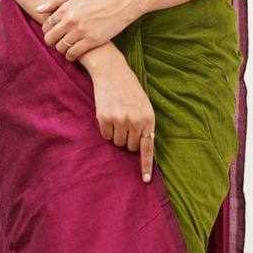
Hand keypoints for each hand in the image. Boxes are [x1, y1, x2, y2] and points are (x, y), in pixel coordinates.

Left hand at [36, 0, 140, 61]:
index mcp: (65, 9)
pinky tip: (74, 54)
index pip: (47, 25)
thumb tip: (38, 10)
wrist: (120, 5)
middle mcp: (71, 20)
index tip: (53, 34)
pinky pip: (73, 54)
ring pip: (61, 47)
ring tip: (67, 48)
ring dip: (62, 50)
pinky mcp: (91, 41)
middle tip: (58, 43)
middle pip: (50, 38)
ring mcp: (81, 31)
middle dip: (52, 42)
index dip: (48, 31)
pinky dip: (71, 56)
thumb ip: (55, 1)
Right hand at [87, 51, 155, 182]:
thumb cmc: (129, 89)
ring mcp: (119, 121)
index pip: (148, 148)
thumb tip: (141, 148)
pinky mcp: (104, 119)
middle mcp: (135, 122)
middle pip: (131, 147)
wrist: (112, 71)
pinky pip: (106, 135)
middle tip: (126, 123)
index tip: (144, 180)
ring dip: (117, 134)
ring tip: (117, 116)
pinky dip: (106, 129)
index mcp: (148, 118)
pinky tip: (108, 114)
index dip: (145, 165)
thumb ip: (144, 125)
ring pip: (118, 142)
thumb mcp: (144, 105)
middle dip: (128, 140)